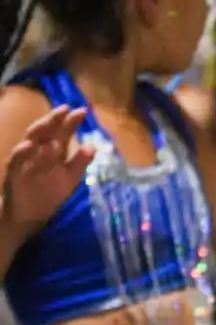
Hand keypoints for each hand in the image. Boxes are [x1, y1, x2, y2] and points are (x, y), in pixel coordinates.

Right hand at [2, 106, 92, 235]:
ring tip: (53, 121)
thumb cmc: (50, 193)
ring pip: (31, 140)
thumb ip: (80, 163)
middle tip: (67, 109)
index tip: (83, 110)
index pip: (62, 133)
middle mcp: (38, 151)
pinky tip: (30, 146)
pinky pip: (16, 160)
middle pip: (46, 131)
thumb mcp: (70, 178)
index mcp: (53, 152)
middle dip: (56, 119)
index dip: (71, 122)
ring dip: (41, 130)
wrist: (28, 216)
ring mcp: (25, 160)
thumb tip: (92, 146)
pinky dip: (22, 152)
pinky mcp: (14, 173)